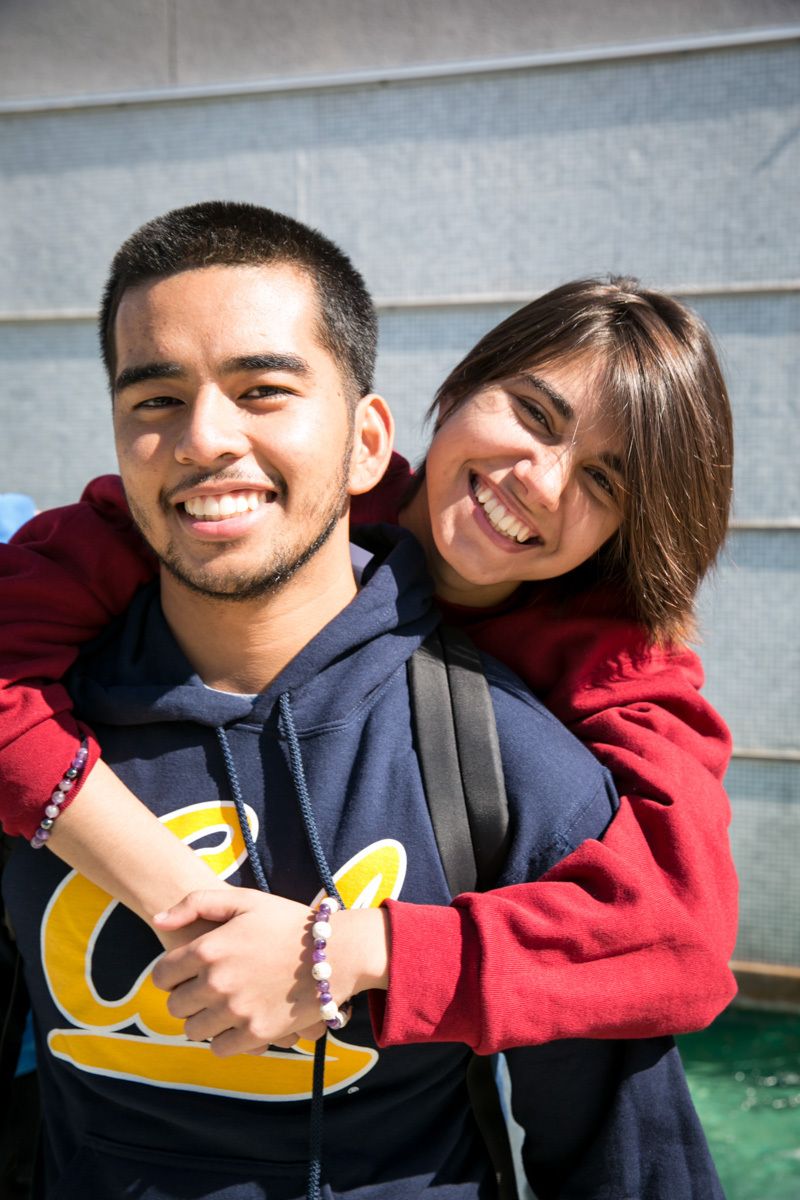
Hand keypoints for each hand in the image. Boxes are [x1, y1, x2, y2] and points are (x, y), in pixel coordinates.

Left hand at [152, 889, 324, 1054]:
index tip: (185, 973)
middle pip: (175, 1006)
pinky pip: (219, 1048)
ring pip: (193, 1030)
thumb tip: (158, 920)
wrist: (336, 951)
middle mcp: (217, 982)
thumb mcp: (244, 900)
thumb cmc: (287, 922)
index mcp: (209, 948)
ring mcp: (237, 1011)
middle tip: (207, 988)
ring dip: (203, 1020)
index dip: (170, 974)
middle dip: (186, 997)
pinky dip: (223, 1039)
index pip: (161, 975)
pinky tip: (237, 1021)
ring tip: (222, 1006)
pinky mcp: (257, 1034)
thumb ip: (195, 903)